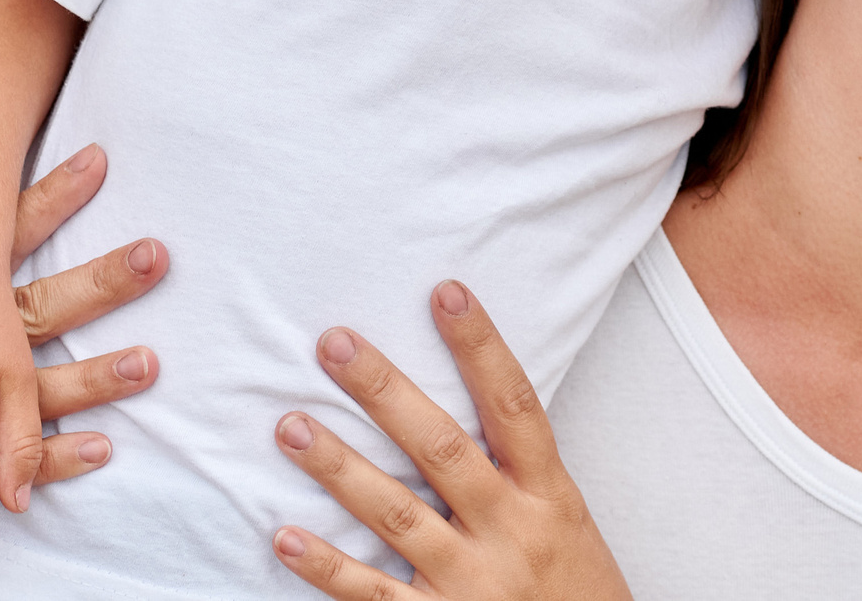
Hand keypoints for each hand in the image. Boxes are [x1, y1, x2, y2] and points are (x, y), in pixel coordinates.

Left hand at [268, 283, 631, 600]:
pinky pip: (373, 594)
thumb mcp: (567, 523)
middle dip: (385, 392)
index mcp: (550, 497)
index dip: (482, 347)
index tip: (446, 291)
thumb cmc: (575, 594)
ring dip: (339, 467)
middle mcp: (510, 532)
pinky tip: (286, 536)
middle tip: (335, 344)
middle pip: (442, 448)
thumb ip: (520, 474)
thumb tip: (465, 407)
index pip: (514, 406)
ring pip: (396, 514)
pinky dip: (326, 566)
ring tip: (291, 426)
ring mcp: (472, 583)